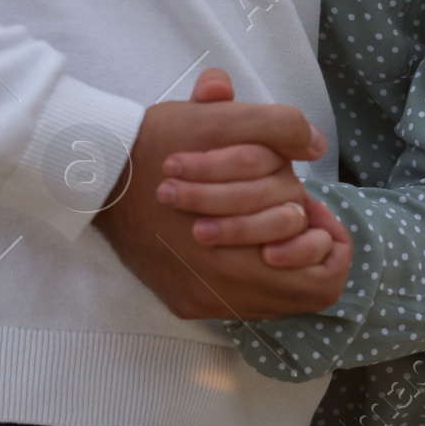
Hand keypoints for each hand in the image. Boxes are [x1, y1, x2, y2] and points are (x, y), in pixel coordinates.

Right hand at [95, 71, 350, 321]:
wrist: (94, 172)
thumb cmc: (159, 143)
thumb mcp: (219, 120)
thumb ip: (277, 125)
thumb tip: (314, 144)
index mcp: (237, 251)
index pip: (322, 278)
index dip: (330, 239)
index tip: (310, 206)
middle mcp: (221, 289)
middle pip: (303, 294)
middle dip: (308, 249)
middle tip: (295, 213)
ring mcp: (201, 298)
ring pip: (272, 300)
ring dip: (280, 263)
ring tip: (266, 222)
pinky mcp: (182, 301)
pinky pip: (238, 304)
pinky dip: (249, 274)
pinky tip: (238, 238)